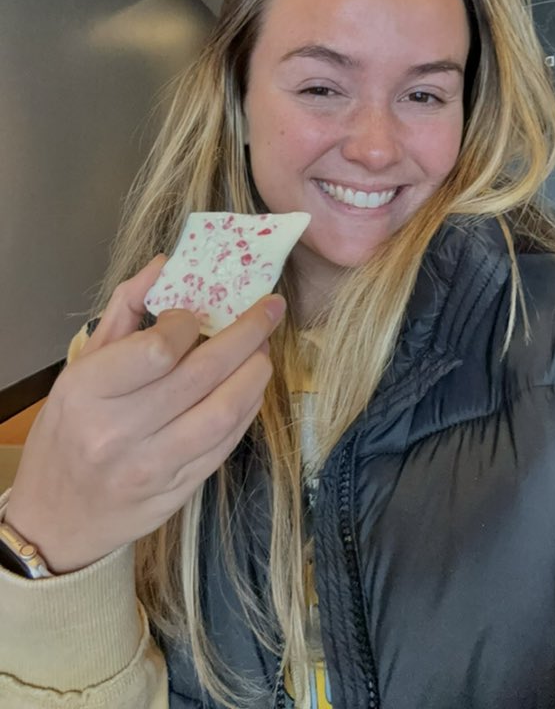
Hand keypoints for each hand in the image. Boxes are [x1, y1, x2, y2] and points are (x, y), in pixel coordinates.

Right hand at [4, 257, 284, 572]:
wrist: (55, 520)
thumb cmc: (68, 431)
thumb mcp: (81, 366)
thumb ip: (125, 311)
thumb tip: (166, 264)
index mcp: (89, 392)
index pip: (159, 348)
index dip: (189, 322)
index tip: (194, 314)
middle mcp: (120, 432)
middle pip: (203, 375)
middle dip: (247, 334)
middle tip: (270, 309)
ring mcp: (152, 467)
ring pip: (225, 411)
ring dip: (255, 372)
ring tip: (264, 348)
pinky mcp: (178, 491)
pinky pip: (226, 445)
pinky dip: (247, 409)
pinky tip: (250, 387)